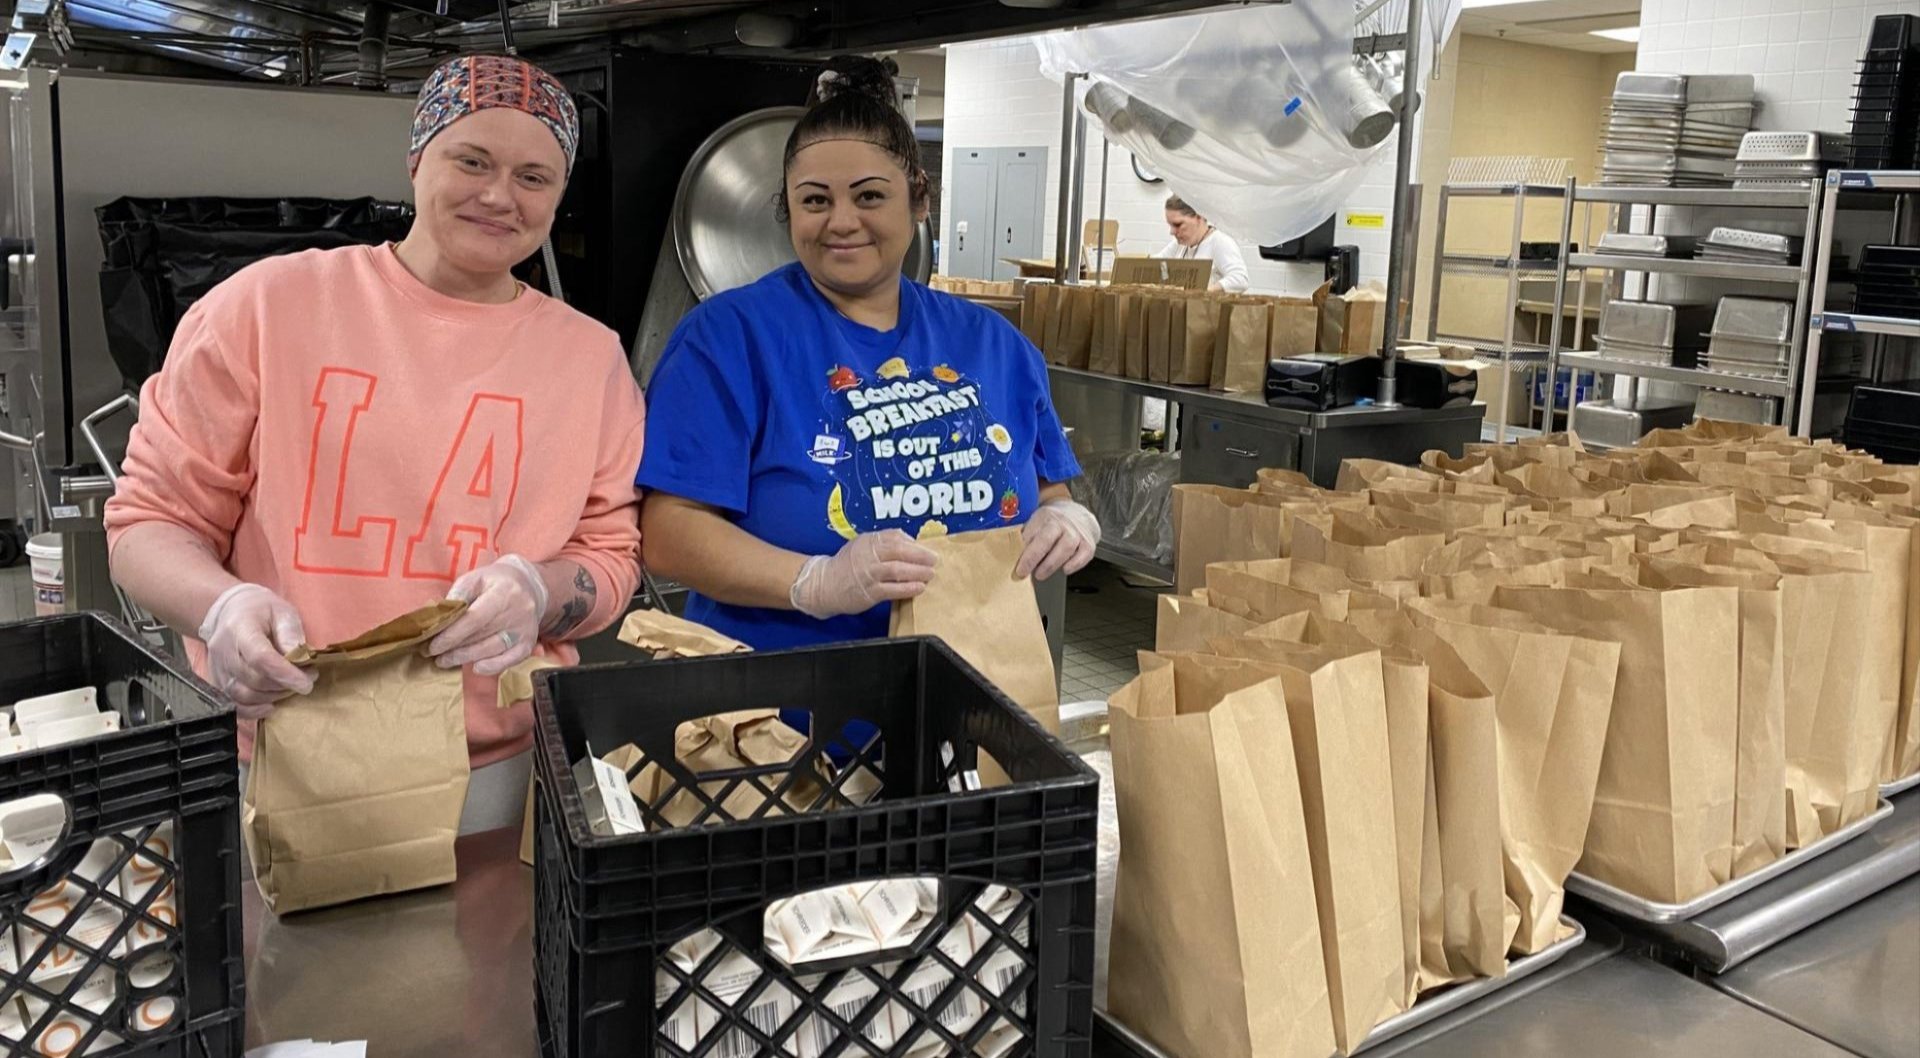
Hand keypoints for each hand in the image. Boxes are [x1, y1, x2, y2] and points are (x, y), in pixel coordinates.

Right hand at [198, 583, 313, 719]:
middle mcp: (224, 651)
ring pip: (243, 694)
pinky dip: (253, 711)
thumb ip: (290, 632)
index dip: (284, 674)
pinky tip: (271, 705)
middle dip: (285, 685)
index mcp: (240, 628)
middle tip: (307, 679)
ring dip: (273, 697)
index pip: (260, 657)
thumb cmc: (260, 611)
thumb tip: (300, 657)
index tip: (306, 683)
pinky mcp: (217, 682)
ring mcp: (217, 668)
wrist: (229, 613)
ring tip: (291, 687)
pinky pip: (232, 704)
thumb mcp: (281, 611)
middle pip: (253, 679)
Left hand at [428, 555, 547, 675]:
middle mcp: (518, 612)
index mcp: (503, 592)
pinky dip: (493, 667)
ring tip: (445, 661)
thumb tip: (438, 619)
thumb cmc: (495, 583)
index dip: (452, 635)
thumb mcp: (475, 578)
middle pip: (481, 636)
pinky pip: (511, 660)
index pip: (474, 618)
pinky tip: (476, 668)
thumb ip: (457, 596)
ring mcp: (525, 629)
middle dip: (454, 649)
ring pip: (493, 649)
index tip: (433, 645)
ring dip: (466, 658)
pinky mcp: (528, 642)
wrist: (529, 586)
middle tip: (434, 655)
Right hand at [790, 530, 936, 618]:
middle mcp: (869, 556)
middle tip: (935, 560)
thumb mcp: (862, 545)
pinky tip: (920, 588)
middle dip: (920, 556)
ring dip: (918, 572)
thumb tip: (911, 541)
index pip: (895, 537)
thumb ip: (884, 541)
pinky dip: (908, 588)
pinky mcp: (870, 593)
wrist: (824, 584)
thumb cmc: (848, 564)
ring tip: (930, 574)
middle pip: (899, 552)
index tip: (928, 548)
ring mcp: (869, 575)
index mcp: (868, 542)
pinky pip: (893, 590)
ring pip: (898, 570)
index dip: (914, 543)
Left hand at [1016, 497, 1100, 580]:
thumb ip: (1025, 537)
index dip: (1023, 552)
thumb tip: (1009, 556)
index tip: (1016, 566)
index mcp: (1045, 516)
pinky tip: (1064, 569)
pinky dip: (1073, 565)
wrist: (1078, 515)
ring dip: (1050, 565)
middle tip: (1024, 573)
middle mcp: (1062, 522)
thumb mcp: (1037, 523)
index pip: (1031, 534)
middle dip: (1033, 558)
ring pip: (1065, 549)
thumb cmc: (1053, 523)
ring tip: (1040, 574)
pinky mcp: (1088, 543)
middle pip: (1047, 540)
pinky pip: (1082, 556)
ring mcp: (1077, 532)